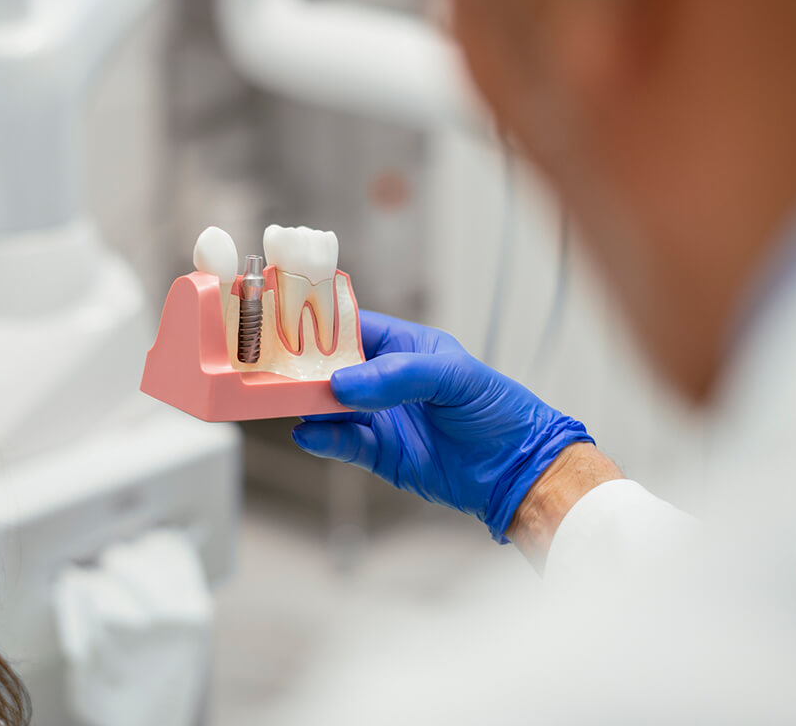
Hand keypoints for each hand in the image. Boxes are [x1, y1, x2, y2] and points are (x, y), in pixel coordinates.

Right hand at [292, 311, 593, 542]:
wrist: (520, 471)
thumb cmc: (500, 410)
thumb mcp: (455, 377)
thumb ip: (398, 375)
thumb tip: (342, 382)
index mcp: (405, 347)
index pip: (352, 327)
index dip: (319, 325)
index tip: (284, 324)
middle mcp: (387, 381)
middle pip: (331, 369)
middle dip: (304, 369)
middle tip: (274, 370)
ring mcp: (382, 418)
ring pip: (331, 408)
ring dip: (309, 406)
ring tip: (289, 403)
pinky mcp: (382, 455)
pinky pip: (344, 444)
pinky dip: (324, 440)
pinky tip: (310, 435)